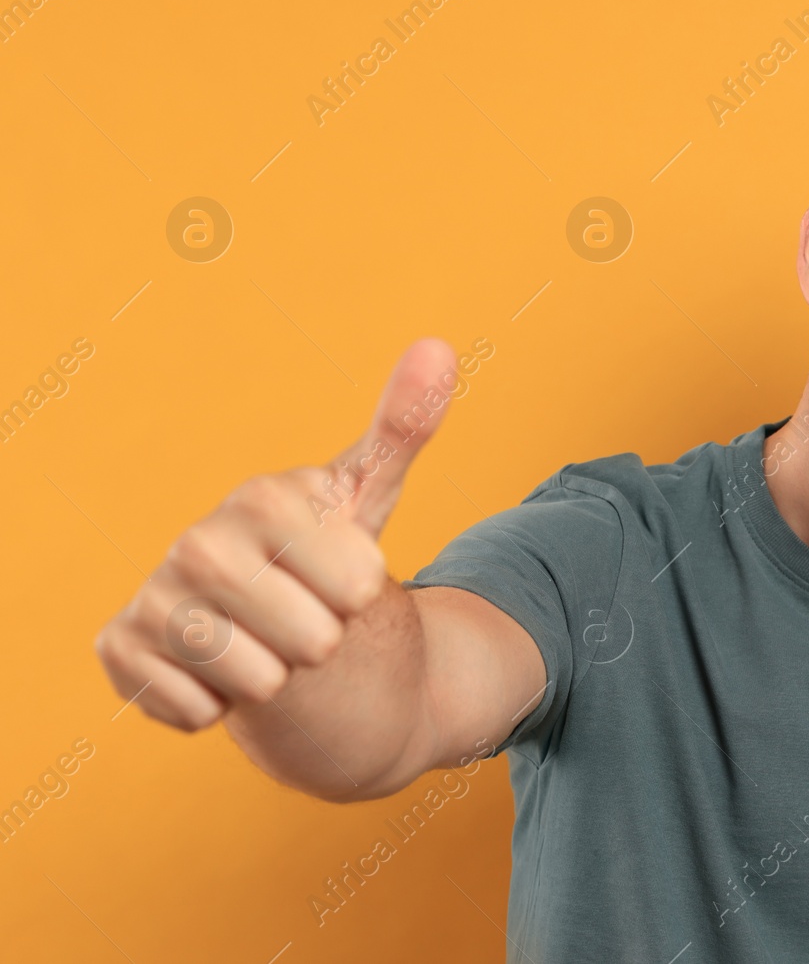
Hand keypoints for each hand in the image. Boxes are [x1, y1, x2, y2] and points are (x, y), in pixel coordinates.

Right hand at [95, 338, 457, 730]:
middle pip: (310, 640)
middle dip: (323, 642)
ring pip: (256, 680)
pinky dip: (218, 705)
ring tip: (264, 642)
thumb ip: (406, 426)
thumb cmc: (323, 549)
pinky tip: (217, 671)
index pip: (357, 583)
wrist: (259, 613)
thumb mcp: (369, 493)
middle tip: (306, 620)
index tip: (345, 577)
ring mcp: (155, 597)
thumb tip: (440, 347)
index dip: (362, 593)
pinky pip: (196, 710)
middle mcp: (197, 542)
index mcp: (262, 498)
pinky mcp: (120, 651)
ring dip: (275, 677)